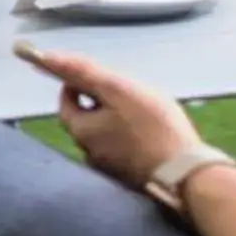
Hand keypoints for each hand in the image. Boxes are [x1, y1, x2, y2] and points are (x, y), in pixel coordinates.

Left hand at [16, 42, 202, 191]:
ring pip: (106, 136)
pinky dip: (131, 138)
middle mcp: (90, 154)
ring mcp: (111, 169)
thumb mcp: (117, 89)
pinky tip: (153, 132)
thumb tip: (48, 58)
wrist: (187, 175)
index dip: (75, 84)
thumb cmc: (152, 127)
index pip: (65, 103)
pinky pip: (124, 150)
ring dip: (116, 120)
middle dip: (98, 102)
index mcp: (82, 132)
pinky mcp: (131, 177)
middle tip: (124, 91)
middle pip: (85, 120)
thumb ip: (83, 72)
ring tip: (143, 111)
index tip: (94, 74)